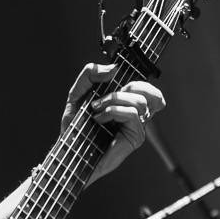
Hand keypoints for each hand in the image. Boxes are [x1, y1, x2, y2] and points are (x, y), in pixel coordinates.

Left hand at [61, 63, 165, 182]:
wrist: (69, 150)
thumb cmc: (75, 127)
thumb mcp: (77, 94)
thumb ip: (90, 75)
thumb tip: (112, 68)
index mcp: (125, 104)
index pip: (147, 88)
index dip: (141, 81)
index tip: (119, 77)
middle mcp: (134, 115)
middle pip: (150, 91)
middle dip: (124, 88)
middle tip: (103, 97)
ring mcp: (137, 127)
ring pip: (140, 101)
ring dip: (113, 100)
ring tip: (96, 110)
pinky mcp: (135, 137)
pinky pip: (132, 114)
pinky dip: (113, 111)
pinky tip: (100, 119)